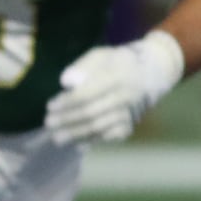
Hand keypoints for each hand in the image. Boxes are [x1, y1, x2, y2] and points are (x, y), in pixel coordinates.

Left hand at [44, 31, 184, 145]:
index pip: (87, 93)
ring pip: (100, 126)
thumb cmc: (117, 62)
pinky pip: (112, 135)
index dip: (67, 102)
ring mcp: (129, 112)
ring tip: (57, 138)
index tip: (49, 106)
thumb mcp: (100, 55)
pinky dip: (95, 141)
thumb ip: (82, 67)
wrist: (152, 72)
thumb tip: (65, 82)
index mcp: (115, 77)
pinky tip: (78, 145)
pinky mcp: (132, 123)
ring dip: (77, 134)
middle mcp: (124, 97)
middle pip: (92, 112)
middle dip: (68, 120)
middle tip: (48, 124)